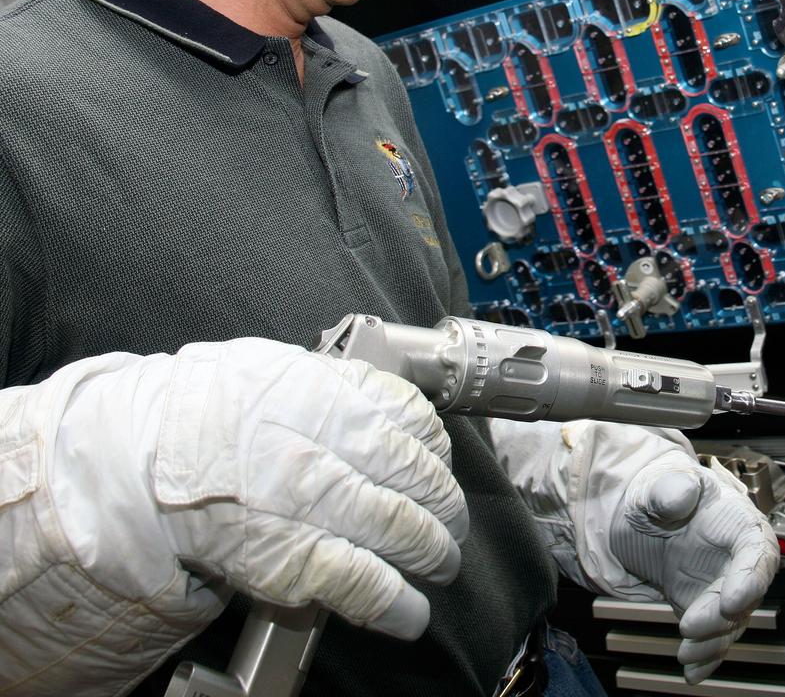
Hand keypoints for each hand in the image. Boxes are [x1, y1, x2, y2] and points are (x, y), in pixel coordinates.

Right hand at [52, 341, 466, 632]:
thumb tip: (389, 408)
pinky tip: (411, 612)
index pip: (414, 420)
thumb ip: (339, 388)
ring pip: (402, 529)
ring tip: (441, 562)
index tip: (440, 464)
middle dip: (446, 507)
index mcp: (331, 395)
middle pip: (418, 479)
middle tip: (451, 524)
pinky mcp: (290, 555)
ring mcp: (312, 501)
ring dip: (433, 552)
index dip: (437, 450)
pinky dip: (396, 601)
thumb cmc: (204, 409)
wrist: (135, 454)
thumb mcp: (280, 370)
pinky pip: (362, 582)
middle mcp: (330, 444)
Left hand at [610, 452, 779, 682]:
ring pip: (729, 623)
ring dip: (711, 642)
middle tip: (692, 626)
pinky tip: (692, 672)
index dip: (750, 578)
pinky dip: (705, 656)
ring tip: (687, 654)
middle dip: (721, 616)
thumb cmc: (662, 493)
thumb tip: (679, 493)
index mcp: (740, 523)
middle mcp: (739, 559)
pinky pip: (713, 636)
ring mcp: (723, 587)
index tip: (732, 599)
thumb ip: (671, 489)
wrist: (645, 516)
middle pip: (745, 594)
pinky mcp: (706, 608)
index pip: (757, 551)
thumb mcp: (661, 485)